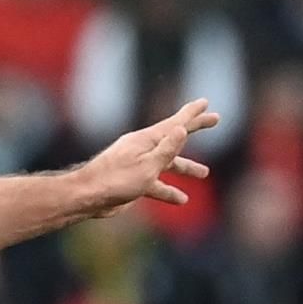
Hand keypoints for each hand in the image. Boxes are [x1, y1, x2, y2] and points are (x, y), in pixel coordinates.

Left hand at [70, 99, 219, 216]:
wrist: (88, 197)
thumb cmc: (115, 180)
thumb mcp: (147, 166)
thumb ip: (166, 150)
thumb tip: (182, 130)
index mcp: (146, 141)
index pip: (176, 124)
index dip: (193, 114)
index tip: (206, 103)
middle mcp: (143, 149)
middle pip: (175, 138)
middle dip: (194, 129)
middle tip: (215, 120)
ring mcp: (138, 165)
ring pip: (167, 164)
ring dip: (185, 167)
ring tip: (204, 173)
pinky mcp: (133, 182)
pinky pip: (156, 184)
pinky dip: (169, 191)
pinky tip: (182, 200)